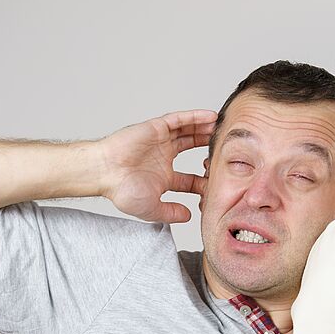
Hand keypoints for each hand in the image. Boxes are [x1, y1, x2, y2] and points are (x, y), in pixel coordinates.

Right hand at [98, 109, 216, 222]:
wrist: (104, 172)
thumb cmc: (121, 190)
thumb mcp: (152, 208)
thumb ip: (172, 213)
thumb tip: (189, 217)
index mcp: (164, 178)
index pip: (192, 179)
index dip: (206, 181)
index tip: (222, 183)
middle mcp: (164, 158)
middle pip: (194, 151)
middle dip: (210, 149)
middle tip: (230, 149)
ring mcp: (160, 142)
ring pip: (189, 133)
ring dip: (206, 130)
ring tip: (224, 127)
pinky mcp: (156, 128)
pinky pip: (179, 120)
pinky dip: (195, 117)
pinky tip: (211, 116)